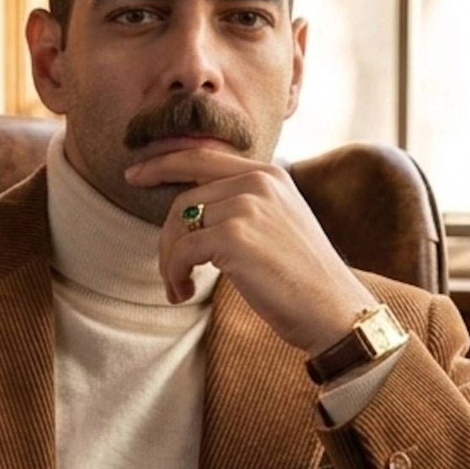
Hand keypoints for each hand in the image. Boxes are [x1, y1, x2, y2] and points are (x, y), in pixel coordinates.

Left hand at [124, 147, 377, 351]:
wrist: (335, 311)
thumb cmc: (304, 280)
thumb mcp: (278, 227)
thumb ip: (243, 207)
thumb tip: (193, 212)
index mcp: (269, 174)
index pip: (201, 157)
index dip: (162, 164)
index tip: (134, 175)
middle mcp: (259, 182)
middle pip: (183, 199)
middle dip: (166, 239)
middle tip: (169, 273)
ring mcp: (247, 206)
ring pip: (179, 226)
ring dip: (170, 263)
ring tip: (180, 289)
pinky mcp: (235, 237)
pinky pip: (182, 251)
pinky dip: (174, 275)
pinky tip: (185, 293)